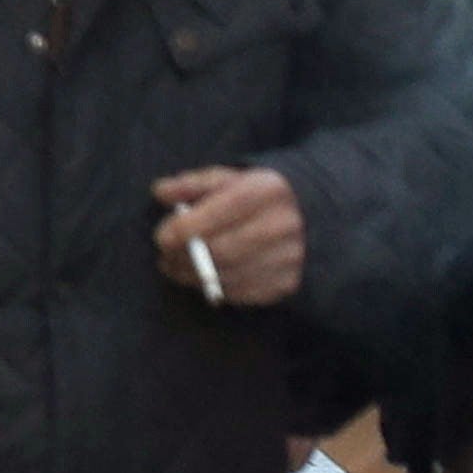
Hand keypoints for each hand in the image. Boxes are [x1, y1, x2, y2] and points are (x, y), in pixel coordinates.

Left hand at [150, 167, 305, 306]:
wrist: (312, 216)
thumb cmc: (257, 195)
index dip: (181, 231)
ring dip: (193, 277)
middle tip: (165, 257)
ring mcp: (289, 257)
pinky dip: (216, 288)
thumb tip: (160, 192)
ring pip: (228, 276)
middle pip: (219, 251)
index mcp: (264, 191)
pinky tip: (205, 277)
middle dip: (183, 258)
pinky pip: (242, 293)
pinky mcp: (288, 283)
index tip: (162, 238)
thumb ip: (192, 184)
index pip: (215, 217)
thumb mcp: (228, 179)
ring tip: (177, 268)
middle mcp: (281, 225)